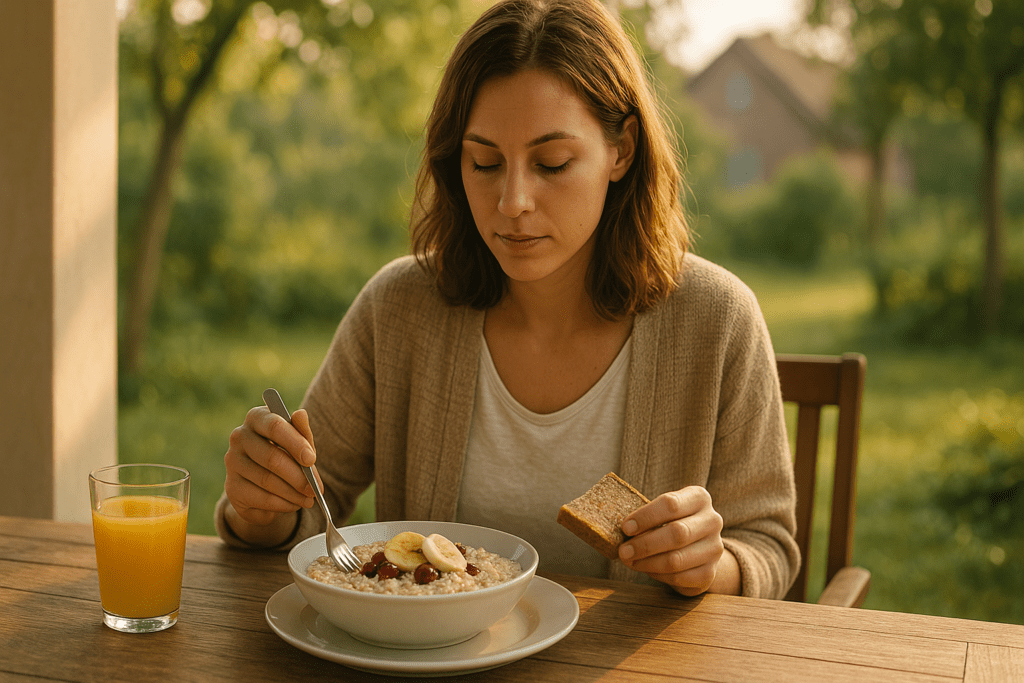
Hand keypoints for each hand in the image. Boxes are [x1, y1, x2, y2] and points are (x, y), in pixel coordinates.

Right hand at [223, 406, 318, 539]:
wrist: (265, 482)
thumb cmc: (287, 453)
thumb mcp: (299, 442)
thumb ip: (302, 431)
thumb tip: (301, 414)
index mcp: (257, 418)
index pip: (274, 426)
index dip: (295, 443)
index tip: (311, 459)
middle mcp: (239, 437)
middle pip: (271, 457)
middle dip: (298, 476)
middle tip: (315, 489)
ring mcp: (232, 462)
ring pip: (267, 480)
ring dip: (293, 493)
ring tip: (309, 499)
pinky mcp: (231, 487)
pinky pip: (260, 498)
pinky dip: (282, 504)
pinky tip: (294, 504)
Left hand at [617, 486, 736, 595]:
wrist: (697, 549)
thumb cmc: (672, 524)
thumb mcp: (663, 513)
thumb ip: (648, 517)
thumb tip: (623, 530)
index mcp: (699, 498)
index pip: (671, 504)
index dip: (645, 516)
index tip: (625, 527)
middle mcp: (712, 521)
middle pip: (677, 533)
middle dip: (645, 544)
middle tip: (623, 550)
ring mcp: (714, 548)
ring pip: (677, 559)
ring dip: (647, 562)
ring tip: (630, 561)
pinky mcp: (709, 573)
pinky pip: (679, 577)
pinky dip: (658, 575)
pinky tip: (647, 569)